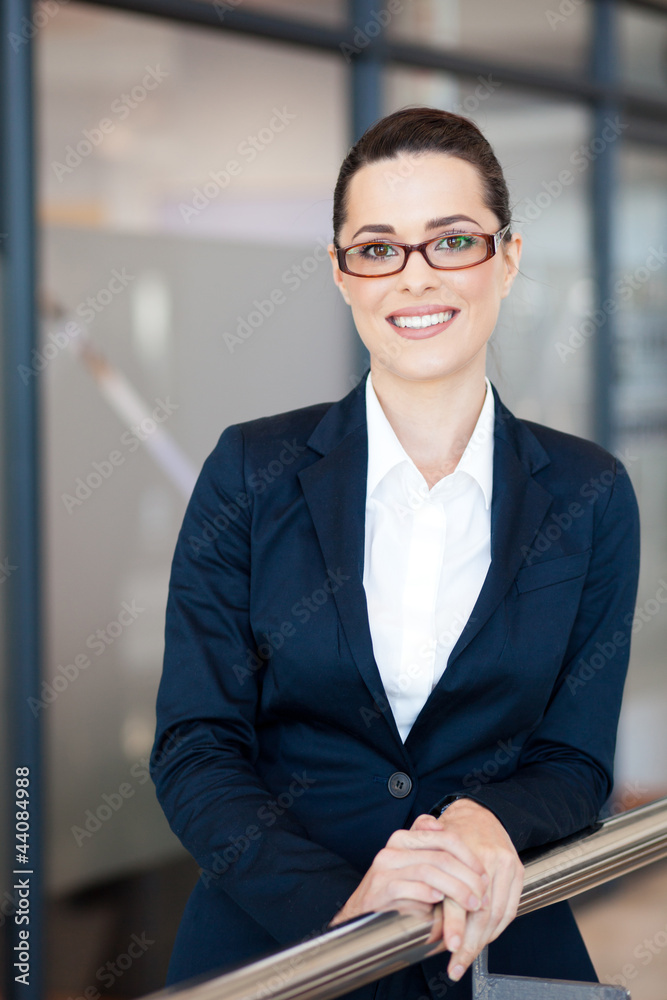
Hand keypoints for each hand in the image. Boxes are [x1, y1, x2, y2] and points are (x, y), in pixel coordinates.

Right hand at [328, 812, 489, 933]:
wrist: (358, 919)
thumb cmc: (394, 897)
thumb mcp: (416, 873)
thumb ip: (436, 858)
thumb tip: (471, 863)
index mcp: (404, 839)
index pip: (444, 836)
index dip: (468, 855)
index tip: (483, 873)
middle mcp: (394, 848)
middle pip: (440, 855)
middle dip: (467, 876)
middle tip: (482, 893)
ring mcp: (385, 868)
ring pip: (429, 870)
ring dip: (456, 889)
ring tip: (471, 903)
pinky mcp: (380, 889)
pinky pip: (410, 887)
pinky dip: (429, 895)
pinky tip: (440, 903)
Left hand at [417, 799, 523, 981]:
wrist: (479, 812)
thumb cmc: (449, 832)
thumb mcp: (428, 846)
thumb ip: (423, 872)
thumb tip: (416, 910)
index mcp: (460, 851)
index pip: (458, 895)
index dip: (454, 925)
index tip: (450, 948)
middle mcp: (487, 858)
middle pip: (481, 911)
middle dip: (470, 943)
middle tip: (457, 964)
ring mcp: (506, 864)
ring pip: (498, 914)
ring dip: (484, 940)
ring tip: (468, 957)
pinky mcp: (518, 870)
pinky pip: (511, 908)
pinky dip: (498, 928)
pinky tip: (485, 938)